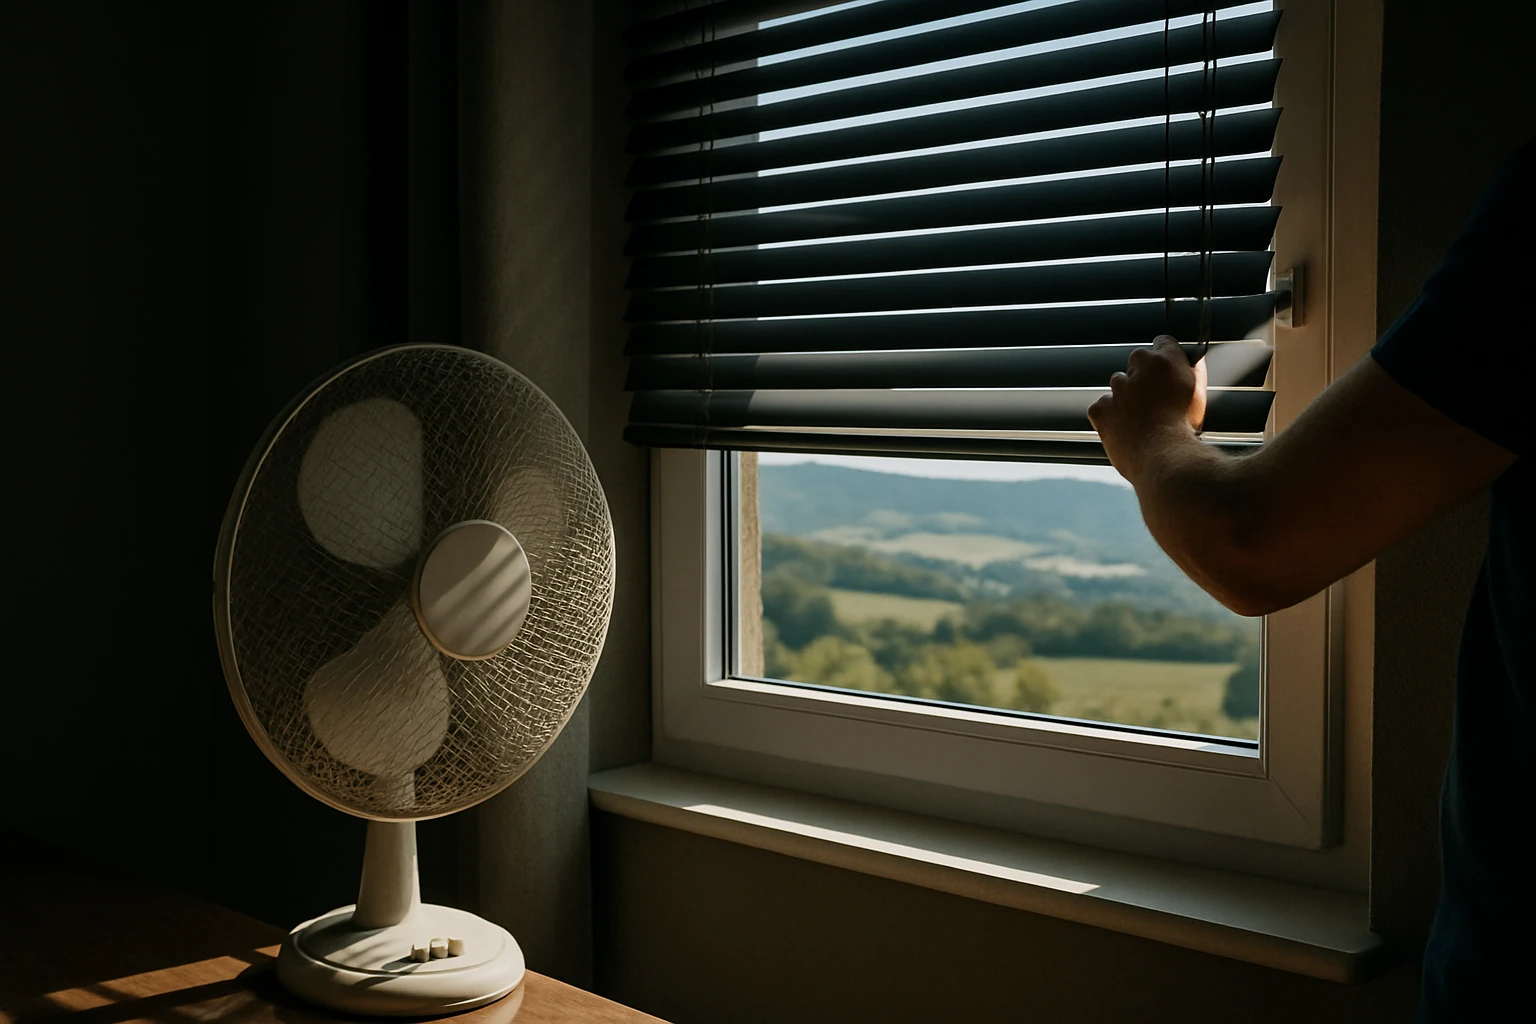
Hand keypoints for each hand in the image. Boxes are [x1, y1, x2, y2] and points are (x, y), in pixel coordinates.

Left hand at [1087, 336, 1206, 482]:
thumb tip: (1192, 359)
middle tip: (1154, 402)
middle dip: (1143, 377)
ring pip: (1118, 386)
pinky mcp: (1100, 408)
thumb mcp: (1199, 395)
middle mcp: (1138, 367)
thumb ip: (1194, 371)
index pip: (1162, 343)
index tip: (1166, 372)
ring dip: (1126, 397)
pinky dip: (1110, 416)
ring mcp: (1116, 388)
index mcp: (1164, 360)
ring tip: (1140, 420)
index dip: (1165, 358)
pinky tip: (1125, 430)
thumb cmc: (1186, 428)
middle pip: (1137, 363)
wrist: (1165, 458)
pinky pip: (1102, 407)